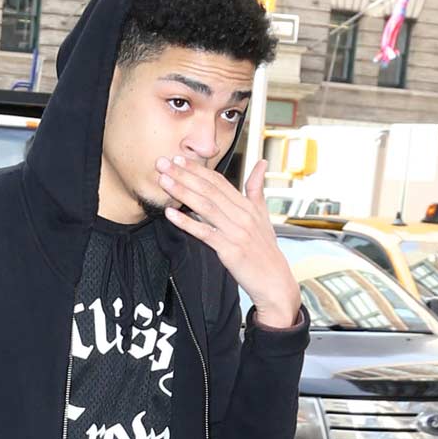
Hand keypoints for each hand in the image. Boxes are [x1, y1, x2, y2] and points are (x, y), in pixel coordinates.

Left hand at [157, 155, 301, 329]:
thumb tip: (261, 162)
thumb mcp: (263, 215)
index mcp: (248, 205)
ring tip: (163, 181)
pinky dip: (186, 222)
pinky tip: (170, 214)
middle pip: (209, 190)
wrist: (274, 280)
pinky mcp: (230, 249)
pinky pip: (204, 233)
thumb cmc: (265, 249)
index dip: (198, 169)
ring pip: (205, 207)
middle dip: (184, 175)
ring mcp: (237, 231)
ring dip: (182, 192)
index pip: (219, 182)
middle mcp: (243, 215)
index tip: (179, 158)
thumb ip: (256, 189)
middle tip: (163, 163)